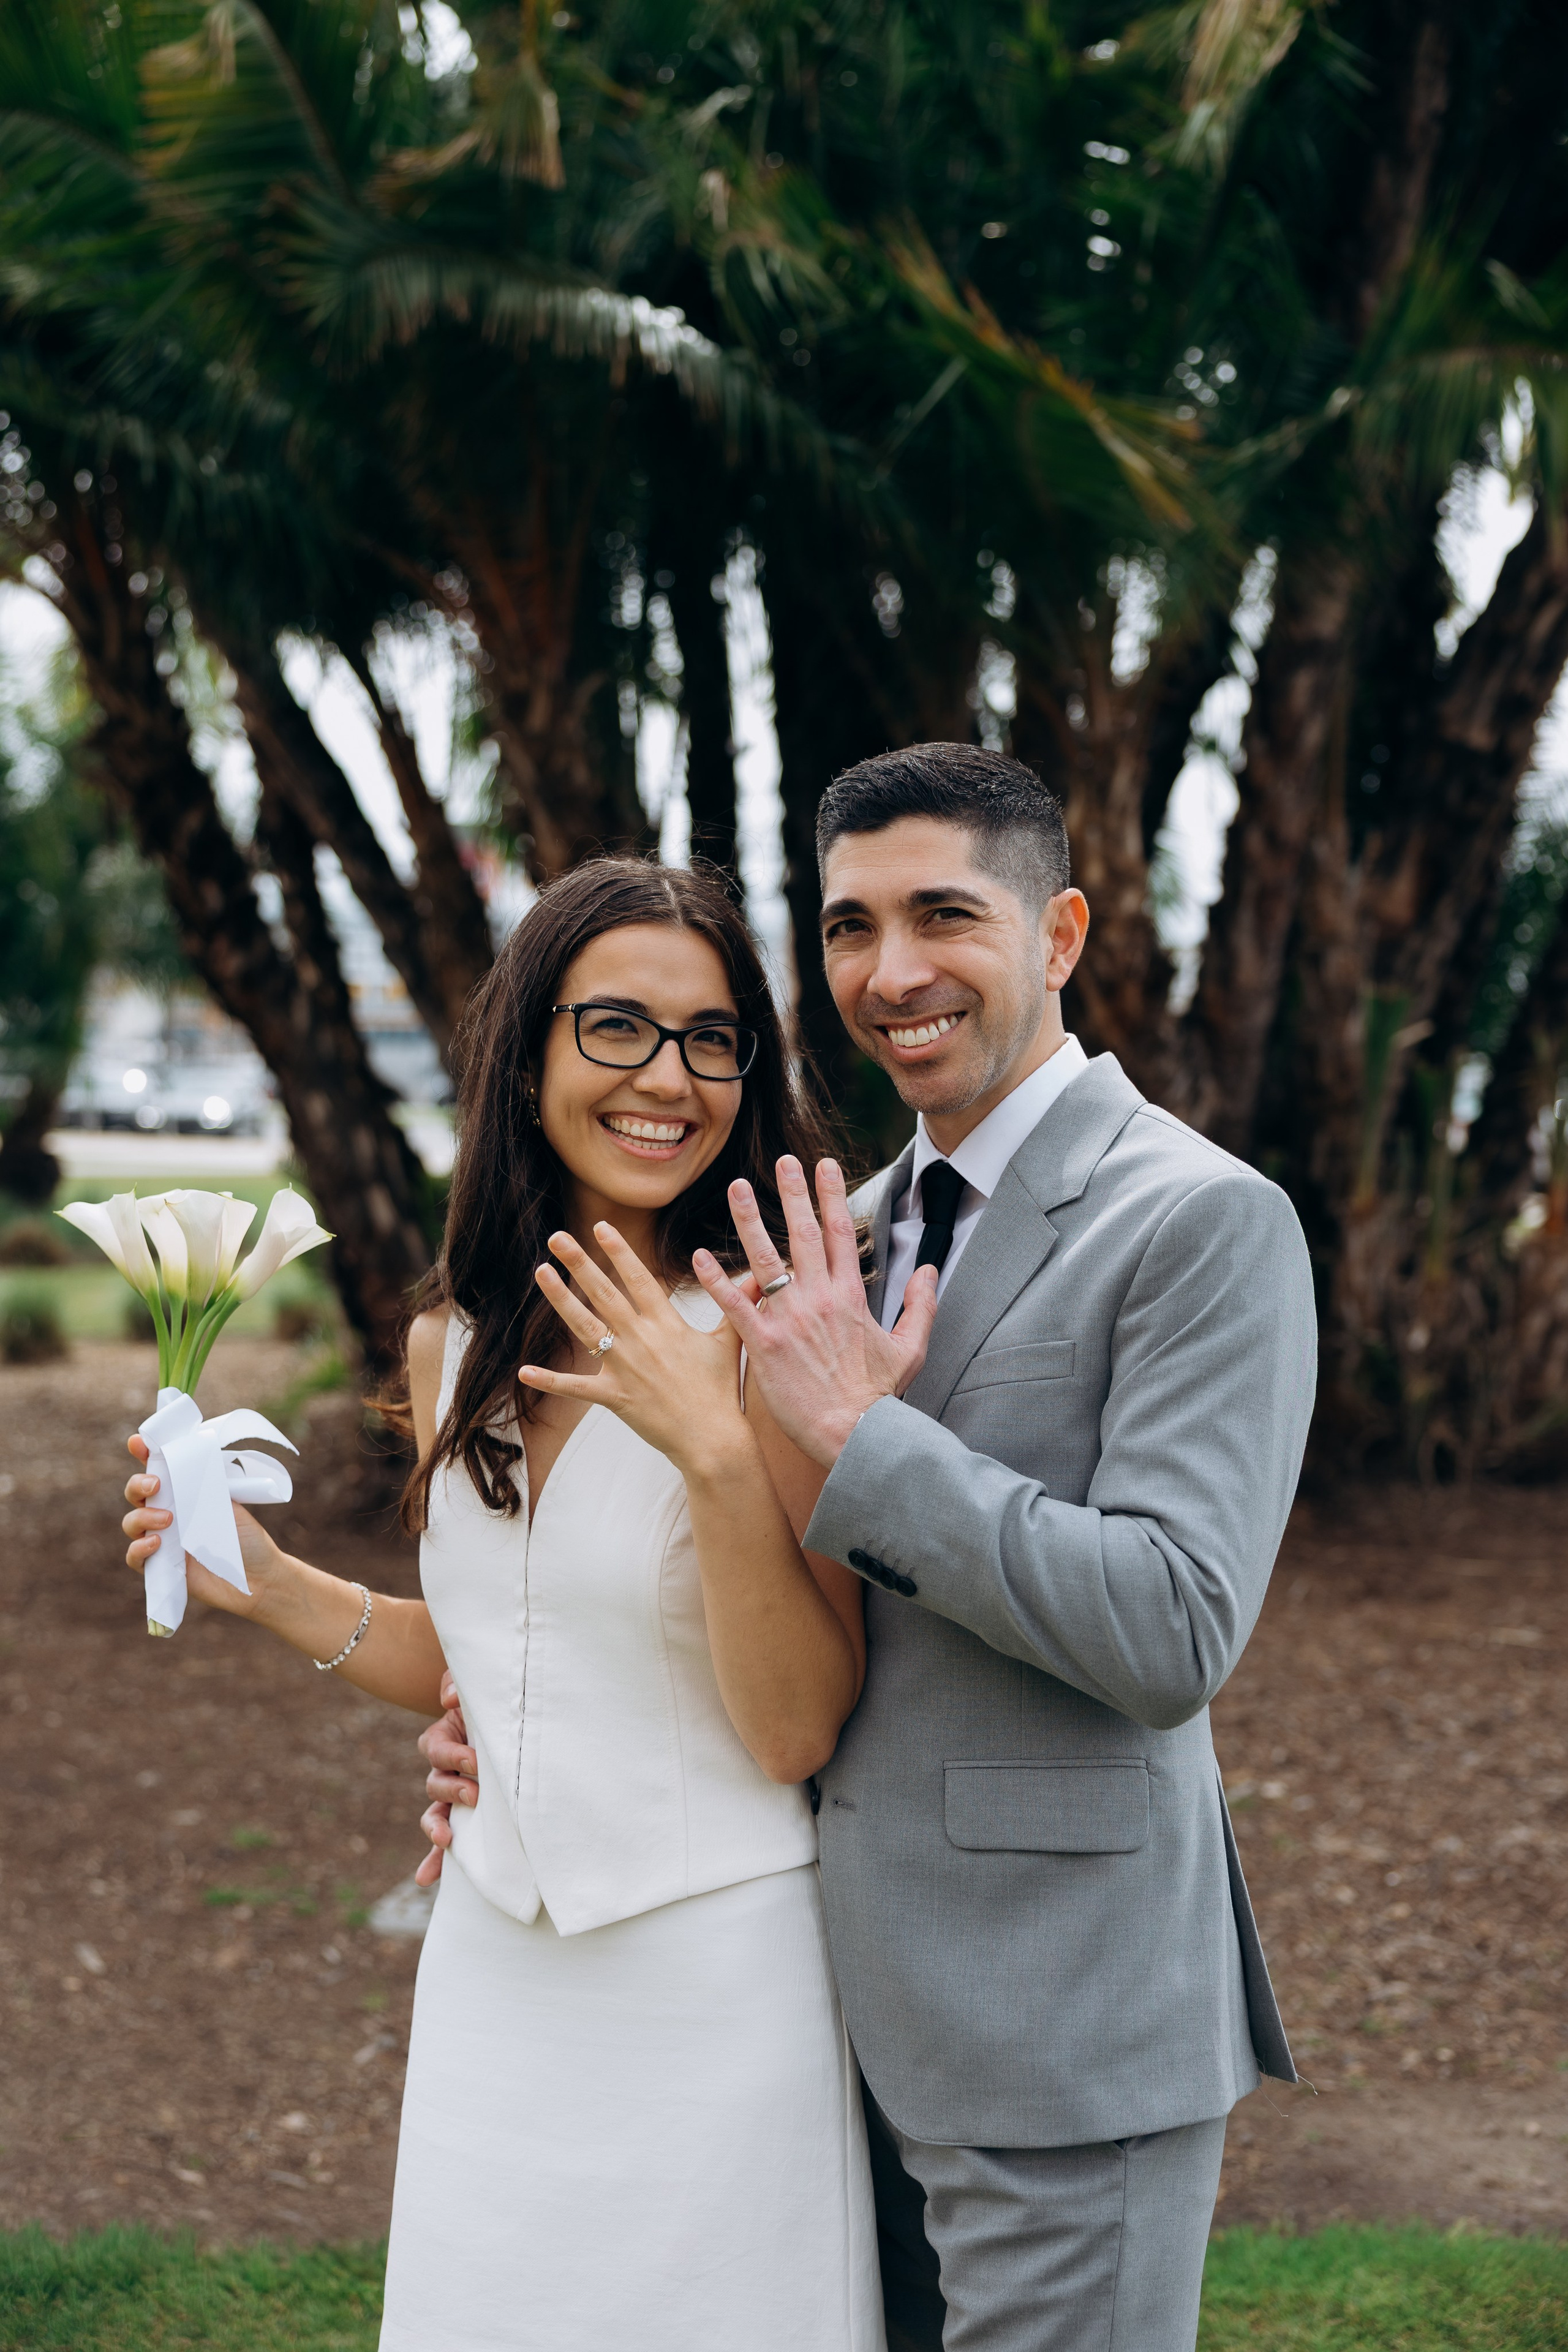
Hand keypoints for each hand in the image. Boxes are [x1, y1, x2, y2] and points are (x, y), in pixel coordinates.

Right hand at [121, 1433, 282, 1618]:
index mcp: (184, 1493)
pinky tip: (156, 1544)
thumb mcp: (229, 1502)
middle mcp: (168, 1514)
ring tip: (168, 1520)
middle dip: (138, 1485)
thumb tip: (189, 1458)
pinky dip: (139, 1549)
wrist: (259, 1577)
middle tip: (156, 1485)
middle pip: (136, 1494)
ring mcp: (162, 1541)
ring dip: (143, 1517)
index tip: (138, 1443)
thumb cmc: (247, 1538)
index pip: (158, 1469)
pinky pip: (135, 1557)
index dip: (144, 1453)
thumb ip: (206, 1482)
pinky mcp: (160, 1568)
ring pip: (131, 1523)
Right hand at [415, 1671, 474, 1887]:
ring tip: (445, 1840)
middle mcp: (444, 1768)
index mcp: (444, 1737)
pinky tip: (425, 1879)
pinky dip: (433, 1860)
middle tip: (474, 1795)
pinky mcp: (465, 1815)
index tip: (475, 1762)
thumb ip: (458, 1683)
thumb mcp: (477, 1687)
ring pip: (435, 1813)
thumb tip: (448, 1697)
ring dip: (436, 1828)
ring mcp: (453, 1794)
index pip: (435, 1748)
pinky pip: (444, 1840)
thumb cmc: (493, 1701)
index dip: (451, 1755)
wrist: (511, 1716)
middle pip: (434, 1783)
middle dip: (451, 1790)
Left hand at [518, 1224, 747, 1473]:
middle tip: (557, 1237)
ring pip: (585, 1327)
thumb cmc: (723, 1391)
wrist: (713, 1439)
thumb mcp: (732, 1342)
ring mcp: (625, 1367)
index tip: (600, 1227)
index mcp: (666, 1323)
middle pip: (604, 1293)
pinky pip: (576, 1386)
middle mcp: (641, 1339)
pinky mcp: (614, 1396)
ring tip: (541, 1273)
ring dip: (560, 1299)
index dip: (618, 1251)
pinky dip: (550, 1380)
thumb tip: (763, 1278)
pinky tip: (524, 1371)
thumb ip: (739, 1305)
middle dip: (579, 1262)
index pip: (638, 1278)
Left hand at [692, 1156, 937, 1468]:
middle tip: (781, 1161)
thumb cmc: (880, 1397)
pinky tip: (699, 1256)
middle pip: (803, 1234)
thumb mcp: (911, 1348)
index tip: (823, 1166)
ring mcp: (790, 1320)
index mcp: (851, 1297)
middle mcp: (820, 1299)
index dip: (830, 1196)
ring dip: (749, 1220)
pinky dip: (716, 1281)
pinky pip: (736, 1306)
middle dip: (793, 1193)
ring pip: (766, 1259)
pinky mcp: (765, 1345)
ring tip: (737, 1187)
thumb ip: (920, 1305)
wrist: (855, 1434)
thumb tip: (928, 1270)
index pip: (839, 1234)